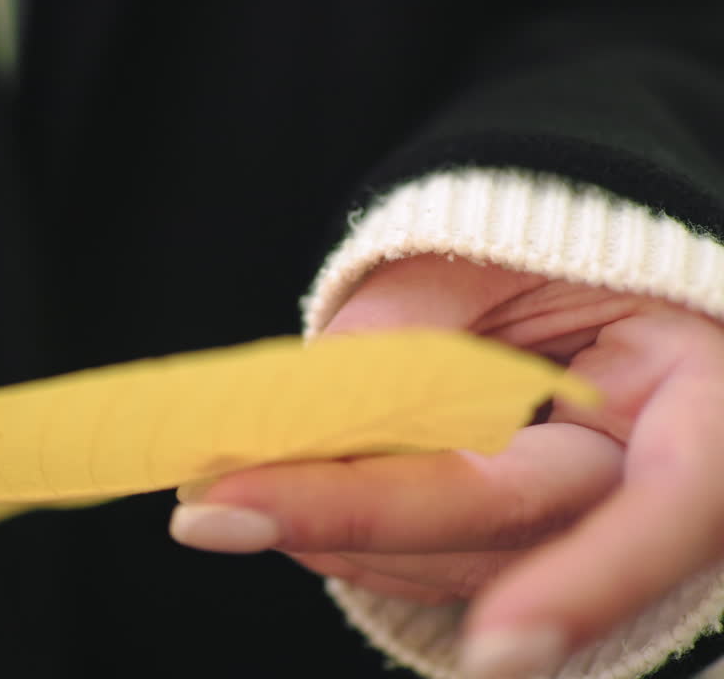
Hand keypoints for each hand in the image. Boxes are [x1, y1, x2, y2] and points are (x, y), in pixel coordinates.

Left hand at [169, 253, 723, 676]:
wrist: (583, 286)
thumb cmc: (559, 255)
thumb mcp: (504, 254)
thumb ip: (420, 320)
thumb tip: (314, 398)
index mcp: (701, 409)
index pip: (669, 511)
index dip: (584, 584)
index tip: (496, 651)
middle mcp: (654, 496)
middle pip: (510, 536)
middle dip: (355, 520)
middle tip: (218, 506)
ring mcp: (584, 537)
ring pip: (453, 565)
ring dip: (327, 532)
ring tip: (221, 494)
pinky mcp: (516, 553)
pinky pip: (425, 560)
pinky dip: (341, 531)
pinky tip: (268, 499)